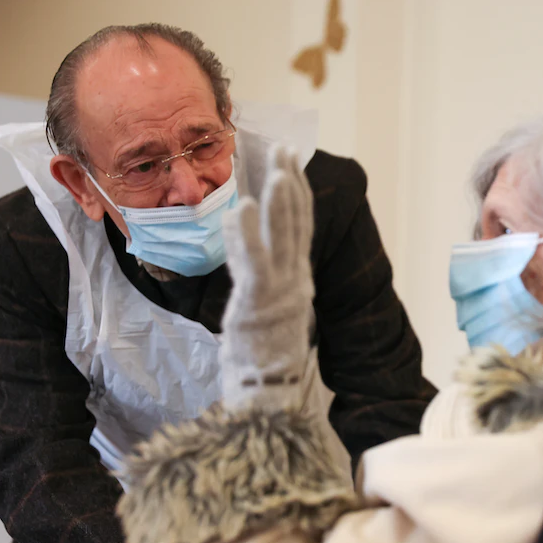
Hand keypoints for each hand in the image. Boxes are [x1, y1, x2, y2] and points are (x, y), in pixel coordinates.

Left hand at [219, 145, 314, 409]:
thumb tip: (249, 239)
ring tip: (275, 168)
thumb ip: (263, 271)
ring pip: (281, 237)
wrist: (269, 394)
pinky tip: (242, 209)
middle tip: (284, 149)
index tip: (290, 161)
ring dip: (279, 200)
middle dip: (290, 182)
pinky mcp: (258, 304)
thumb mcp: (268, 306)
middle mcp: (295, 280)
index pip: (300, 226)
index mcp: (297, 278)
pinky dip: (247, 236)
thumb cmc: (263, 353)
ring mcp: (279, 291)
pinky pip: (253, 263)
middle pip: (295, 222)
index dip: (297, 191)